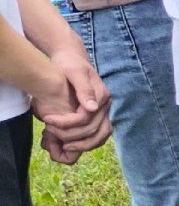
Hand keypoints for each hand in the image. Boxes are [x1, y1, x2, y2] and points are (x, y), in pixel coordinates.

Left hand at [31, 47, 110, 161]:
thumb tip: (92, 108)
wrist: (71, 59)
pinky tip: (67, 142)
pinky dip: (84, 143)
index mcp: (101, 95)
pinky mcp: (97, 116)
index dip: (66, 123)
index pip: (86, 118)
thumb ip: (84, 89)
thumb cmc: (69, 64)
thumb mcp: (74, 71)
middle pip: (94, 130)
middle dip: (70, 135)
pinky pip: (97, 135)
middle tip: (49, 133)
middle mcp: (105, 106)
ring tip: (62, 146)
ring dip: (82, 145)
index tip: (47, 120)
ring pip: (100, 137)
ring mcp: (103, 112)